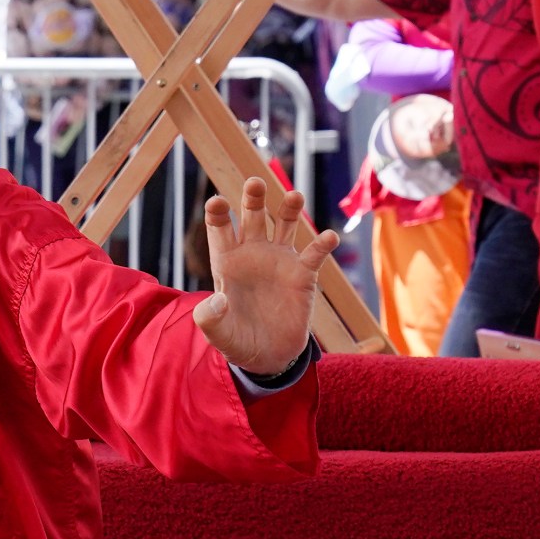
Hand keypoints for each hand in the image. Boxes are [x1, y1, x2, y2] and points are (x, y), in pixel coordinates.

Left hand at [193, 178, 338, 376]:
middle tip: (255, 182)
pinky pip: (314, 254)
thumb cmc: (237, 339)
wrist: (268, 356)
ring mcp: (279, 260)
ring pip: (285, 224)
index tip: (217, 202)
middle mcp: (253, 253)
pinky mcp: (303, 274)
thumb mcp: (218, 334)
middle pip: (252, 216)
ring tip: (294, 196)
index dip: (217, 213)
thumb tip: (218, 299)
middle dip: (253, 198)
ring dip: (289, 208)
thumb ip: (210, 318)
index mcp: (226, 261)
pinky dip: (322, 245)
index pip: (219, 228)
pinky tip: (328, 237)